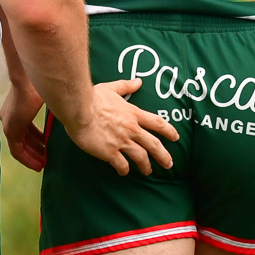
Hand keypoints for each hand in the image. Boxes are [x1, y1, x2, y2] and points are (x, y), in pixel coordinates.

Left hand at [2, 80, 47, 171]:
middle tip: (47, 158)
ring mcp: (9, 124)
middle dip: (35, 149)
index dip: (37, 138)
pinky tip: (38, 165)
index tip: (46, 145)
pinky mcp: (10, 131)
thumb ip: (52, 101)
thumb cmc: (40, 81)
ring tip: (44, 164)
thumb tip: (65, 103)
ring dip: (32, 157)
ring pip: (20, 147)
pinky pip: (17, 152)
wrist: (29, 78)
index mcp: (17, 107)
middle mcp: (10, 117)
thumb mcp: (47, 94)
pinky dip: (28, 160)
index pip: (26, 127)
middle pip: (23, 138)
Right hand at [63, 78, 177, 175]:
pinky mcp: (110, 152)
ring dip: (146, 166)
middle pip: (154, 145)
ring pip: (141, 157)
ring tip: (148, 171)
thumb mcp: (111, 88)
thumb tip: (138, 81)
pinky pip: (122, 164)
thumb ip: (125, 86)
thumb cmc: (92, 98)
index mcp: (133, 114)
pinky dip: (124, 170)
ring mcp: (121, 141)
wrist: (79, 110)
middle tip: (169, 164)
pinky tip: (124, 172)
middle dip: (163, 156)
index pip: (157, 123)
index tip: (176, 137)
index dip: (169, 131)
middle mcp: (131, 129)